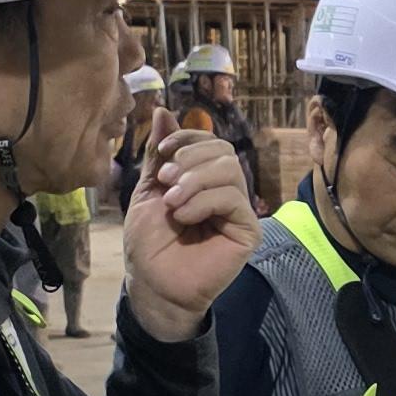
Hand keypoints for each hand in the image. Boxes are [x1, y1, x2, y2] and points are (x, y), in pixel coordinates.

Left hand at [120, 124, 258, 341]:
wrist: (152, 284)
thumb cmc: (149, 243)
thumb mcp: (149, 190)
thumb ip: (160, 154)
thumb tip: (163, 111)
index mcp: (205, 180)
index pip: (211, 141)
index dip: (188, 138)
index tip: (164, 151)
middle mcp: (226, 191)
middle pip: (223, 151)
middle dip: (190, 159)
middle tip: (166, 181)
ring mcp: (239, 211)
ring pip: (230, 170)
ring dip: (195, 180)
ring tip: (173, 202)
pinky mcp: (247, 231)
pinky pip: (233, 198)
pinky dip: (204, 201)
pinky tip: (184, 216)